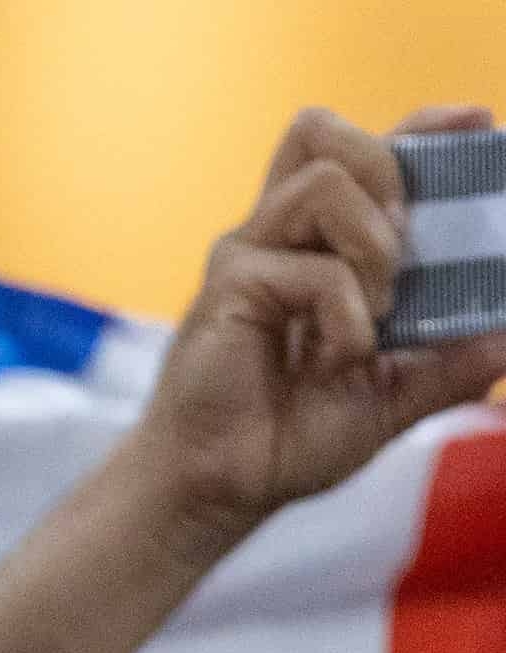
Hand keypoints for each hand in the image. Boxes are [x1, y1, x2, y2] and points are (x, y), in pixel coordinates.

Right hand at [121, 106, 505, 550]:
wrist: (223, 487)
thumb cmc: (291, 436)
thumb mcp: (398, 396)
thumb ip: (453, 363)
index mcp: (317, 247)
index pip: (365, 154)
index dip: (419, 128)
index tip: (473, 123)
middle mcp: (278, 237)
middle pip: (322, 133)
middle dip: (390, 163)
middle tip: (408, 236)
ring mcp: (249, 256)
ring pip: (326, 180)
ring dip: (376, 243)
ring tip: (378, 308)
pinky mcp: (231, 286)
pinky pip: (318, 269)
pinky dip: (349, 317)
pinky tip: (337, 359)